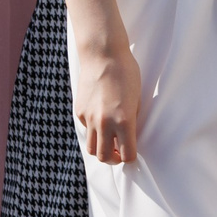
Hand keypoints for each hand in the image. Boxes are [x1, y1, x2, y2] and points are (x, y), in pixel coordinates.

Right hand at [72, 40, 140, 164]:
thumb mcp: (137, 99)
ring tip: (109, 142)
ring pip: (91, 148)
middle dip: (113, 159)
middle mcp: (104, 123)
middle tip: (119, 153)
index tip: (132, 153)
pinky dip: (93, 131)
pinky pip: (86, 130)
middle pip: (104, 157)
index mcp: (124, 121)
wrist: (103, 57)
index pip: (127, 154)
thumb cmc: (127, 74)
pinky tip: (101, 119)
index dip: (130, 157)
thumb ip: (131, 121)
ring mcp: (89, 118)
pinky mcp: (79, 112)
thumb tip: (127, 138)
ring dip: (100, 149)